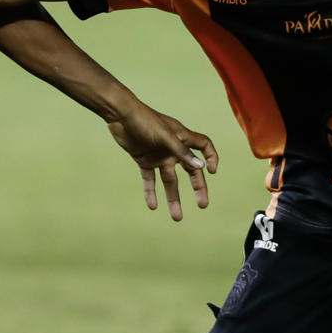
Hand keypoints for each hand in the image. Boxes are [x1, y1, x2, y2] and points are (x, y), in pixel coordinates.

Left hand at [105, 102, 219, 220]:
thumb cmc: (145, 120)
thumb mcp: (164, 136)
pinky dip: (151, 192)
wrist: (120, 115)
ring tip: (177, 217)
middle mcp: (173, 148)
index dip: (211, 157)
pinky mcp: (144, 160)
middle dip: (197, 187)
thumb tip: (201, 167)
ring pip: (170, 180)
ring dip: (173, 198)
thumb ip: (181, 151)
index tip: (211, 172)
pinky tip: (152, 206)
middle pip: (191, 170)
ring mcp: (159, 155)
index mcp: (182, 137)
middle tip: (202, 205)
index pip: (204, 146)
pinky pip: (150, 179)